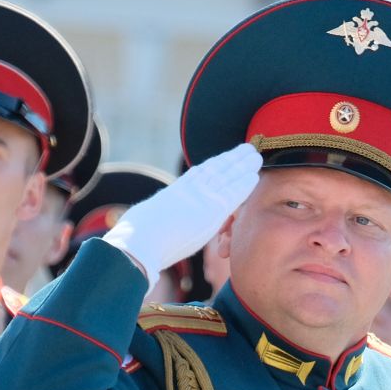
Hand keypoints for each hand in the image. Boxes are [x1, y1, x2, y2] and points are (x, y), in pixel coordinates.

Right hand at [104, 142, 261, 279]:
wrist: (138, 241)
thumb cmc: (135, 238)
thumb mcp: (145, 220)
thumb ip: (152, 216)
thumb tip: (143, 219)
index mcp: (175, 192)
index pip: (199, 174)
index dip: (214, 164)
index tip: (224, 156)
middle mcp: (190, 191)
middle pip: (216, 170)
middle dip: (232, 159)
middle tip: (246, 148)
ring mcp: (200, 199)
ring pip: (226, 177)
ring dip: (242, 166)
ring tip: (255, 156)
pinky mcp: (210, 210)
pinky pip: (232, 194)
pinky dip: (244, 184)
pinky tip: (254, 176)